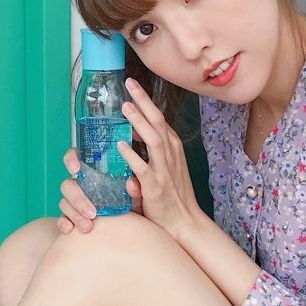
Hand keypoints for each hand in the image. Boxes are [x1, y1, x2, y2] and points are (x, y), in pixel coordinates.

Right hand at [57, 148, 143, 235]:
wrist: (130, 230)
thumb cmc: (133, 206)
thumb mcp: (138, 196)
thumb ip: (136, 189)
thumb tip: (132, 183)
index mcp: (93, 172)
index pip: (75, 157)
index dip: (71, 159)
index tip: (76, 168)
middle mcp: (80, 185)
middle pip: (68, 184)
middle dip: (78, 198)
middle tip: (93, 212)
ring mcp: (73, 202)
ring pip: (64, 203)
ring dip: (75, 214)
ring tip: (88, 227)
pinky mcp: (70, 218)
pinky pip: (62, 219)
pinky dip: (63, 223)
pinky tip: (70, 229)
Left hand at [115, 78, 201, 241]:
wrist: (184, 222)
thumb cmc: (171, 195)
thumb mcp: (164, 167)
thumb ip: (147, 153)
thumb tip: (126, 140)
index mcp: (171, 148)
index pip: (159, 118)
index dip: (146, 101)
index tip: (132, 86)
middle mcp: (170, 155)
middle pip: (158, 121)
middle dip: (144, 101)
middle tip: (129, 84)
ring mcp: (164, 170)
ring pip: (153, 139)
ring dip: (139, 122)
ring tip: (125, 107)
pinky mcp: (155, 187)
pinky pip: (143, 169)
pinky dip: (132, 156)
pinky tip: (120, 146)